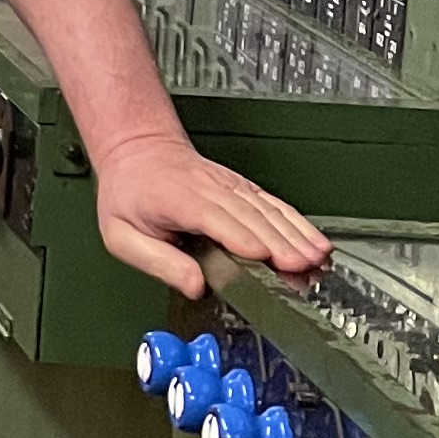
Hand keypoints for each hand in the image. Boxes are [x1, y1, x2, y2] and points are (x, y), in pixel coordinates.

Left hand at [91, 135, 329, 297]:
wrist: (138, 151)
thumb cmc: (129, 194)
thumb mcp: (121, 234)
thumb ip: (157, 262)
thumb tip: (193, 286)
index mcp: (179, 201)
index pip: (216, 220)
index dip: (242, 239)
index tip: (265, 257)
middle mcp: (210, 190)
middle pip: (251, 218)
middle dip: (280, 243)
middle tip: (302, 267)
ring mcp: (231, 187)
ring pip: (269, 211)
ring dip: (296, 235)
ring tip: (317, 258)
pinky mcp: (244, 189)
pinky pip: (275, 206)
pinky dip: (298, 223)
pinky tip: (315, 241)